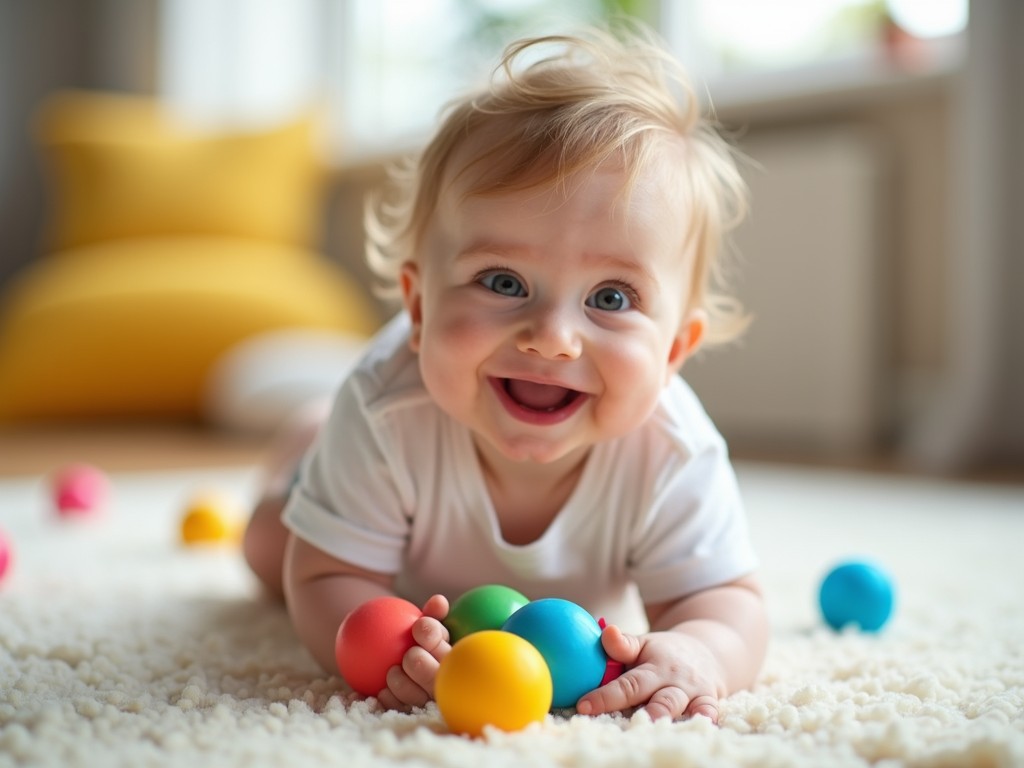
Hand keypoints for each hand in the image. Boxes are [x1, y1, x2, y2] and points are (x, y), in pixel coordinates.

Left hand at [376, 594, 450, 709]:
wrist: (387, 652)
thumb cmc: (411, 635)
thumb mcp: (422, 623)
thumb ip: (431, 614)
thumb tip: (439, 601)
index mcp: (452, 658)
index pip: (447, 648)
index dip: (435, 638)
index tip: (418, 626)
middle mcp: (444, 680)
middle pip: (437, 678)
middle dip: (425, 666)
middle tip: (410, 654)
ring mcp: (427, 698)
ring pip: (420, 697)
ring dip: (405, 685)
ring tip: (391, 672)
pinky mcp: (408, 710)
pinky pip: (399, 708)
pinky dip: (389, 700)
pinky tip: (379, 692)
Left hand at [576, 623, 724, 722]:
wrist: (706, 651)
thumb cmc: (663, 653)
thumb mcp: (643, 643)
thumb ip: (623, 645)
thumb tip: (606, 632)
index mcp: (652, 663)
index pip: (626, 682)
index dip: (605, 695)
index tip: (584, 705)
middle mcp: (671, 677)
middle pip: (651, 695)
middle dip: (636, 710)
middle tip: (619, 722)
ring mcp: (691, 689)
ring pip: (676, 705)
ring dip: (662, 716)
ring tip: (649, 725)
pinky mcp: (708, 699)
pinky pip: (708, 710)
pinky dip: (704, 718)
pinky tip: (698, 726)